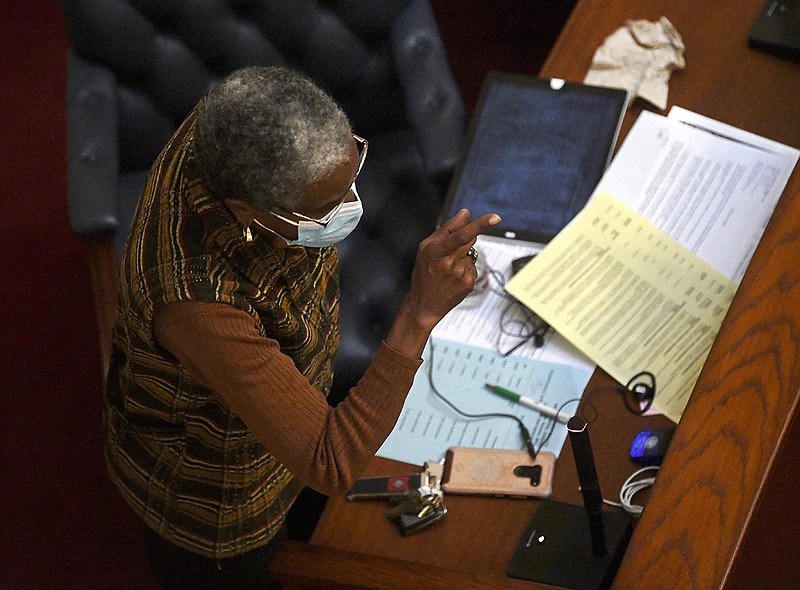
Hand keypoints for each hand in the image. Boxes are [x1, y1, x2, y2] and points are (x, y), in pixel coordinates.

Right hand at [386, 209, 500, 357]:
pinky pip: (473, 267)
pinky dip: (465, 269)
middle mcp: (449, 263)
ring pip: (471, 254)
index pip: (462, 235)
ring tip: (447, 270)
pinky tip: (453, 278)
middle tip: (449, 252)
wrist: (424, 305)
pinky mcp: (469, 283)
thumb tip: (465, 213)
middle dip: (463, 241)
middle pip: (469, 240)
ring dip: (463, 257)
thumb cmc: (423, 273)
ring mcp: (461, 275)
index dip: (480, 225)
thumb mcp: (426, 248)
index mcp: (436, 251)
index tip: (495, 217)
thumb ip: (447, 228)